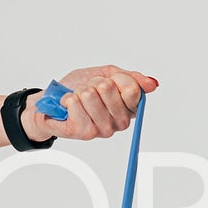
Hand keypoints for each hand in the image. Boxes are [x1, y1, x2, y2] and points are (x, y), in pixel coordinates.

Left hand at [25, 65, 157, 142]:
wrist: (54, 102)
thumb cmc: (80, 87)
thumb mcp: (107, 74)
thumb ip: (130, 78)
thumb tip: (152, 83)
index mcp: (130, 107)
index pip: (132, 88)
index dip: (115, 79)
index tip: (107, 81)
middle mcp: (120, 122)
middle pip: (108, 88)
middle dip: (94, 83)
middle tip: (89, 90)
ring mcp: (103, 129)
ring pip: (90, 94)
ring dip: (79, 91)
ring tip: (78, 99)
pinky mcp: (85, 132)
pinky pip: (75, 103)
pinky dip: (68, 99)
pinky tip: (69, 107)